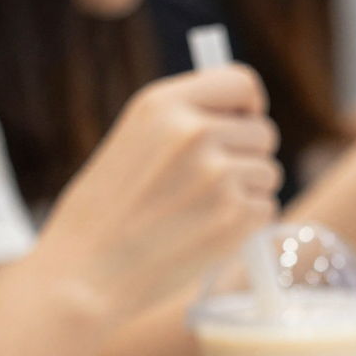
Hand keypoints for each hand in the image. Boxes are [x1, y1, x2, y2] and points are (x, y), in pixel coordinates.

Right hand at [35, 67, 279, 321]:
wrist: (87, 272)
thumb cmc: (106, 210)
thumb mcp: (134, 140)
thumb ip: (186, 120)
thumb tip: (248, 115)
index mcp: (163, 104)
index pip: (242, 82)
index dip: (249, 106)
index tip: (241, 123)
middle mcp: (195, 132)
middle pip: (263, 133)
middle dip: (246, 156)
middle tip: (210, 183)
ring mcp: (219, 175)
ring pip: (268, 173)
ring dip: (246, 192)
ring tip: (199, 210)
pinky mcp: (236, 217)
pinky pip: (266, 209)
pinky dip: (246, 225)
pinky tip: (205, 233)